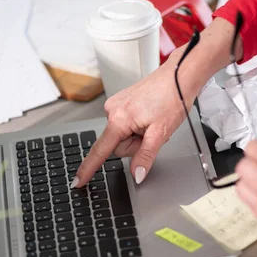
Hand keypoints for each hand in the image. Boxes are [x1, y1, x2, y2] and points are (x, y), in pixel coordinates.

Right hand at [73, 51, 194, 187]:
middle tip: (153, 132)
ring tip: (153, 122)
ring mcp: (116, 105)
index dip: (88, 169)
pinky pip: (126, 125)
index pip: (100, 151)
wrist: (179, 75)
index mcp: (119, 119)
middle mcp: (112, 110)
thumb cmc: (172, 98)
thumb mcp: (161, 133)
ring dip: (138, 135)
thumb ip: (146, 156)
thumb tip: (137, 174)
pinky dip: (138, 125)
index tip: (77, 182)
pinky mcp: (122, 103)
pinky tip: (150, 116)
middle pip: (117, 145)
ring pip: (123, 135)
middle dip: (135, 144)